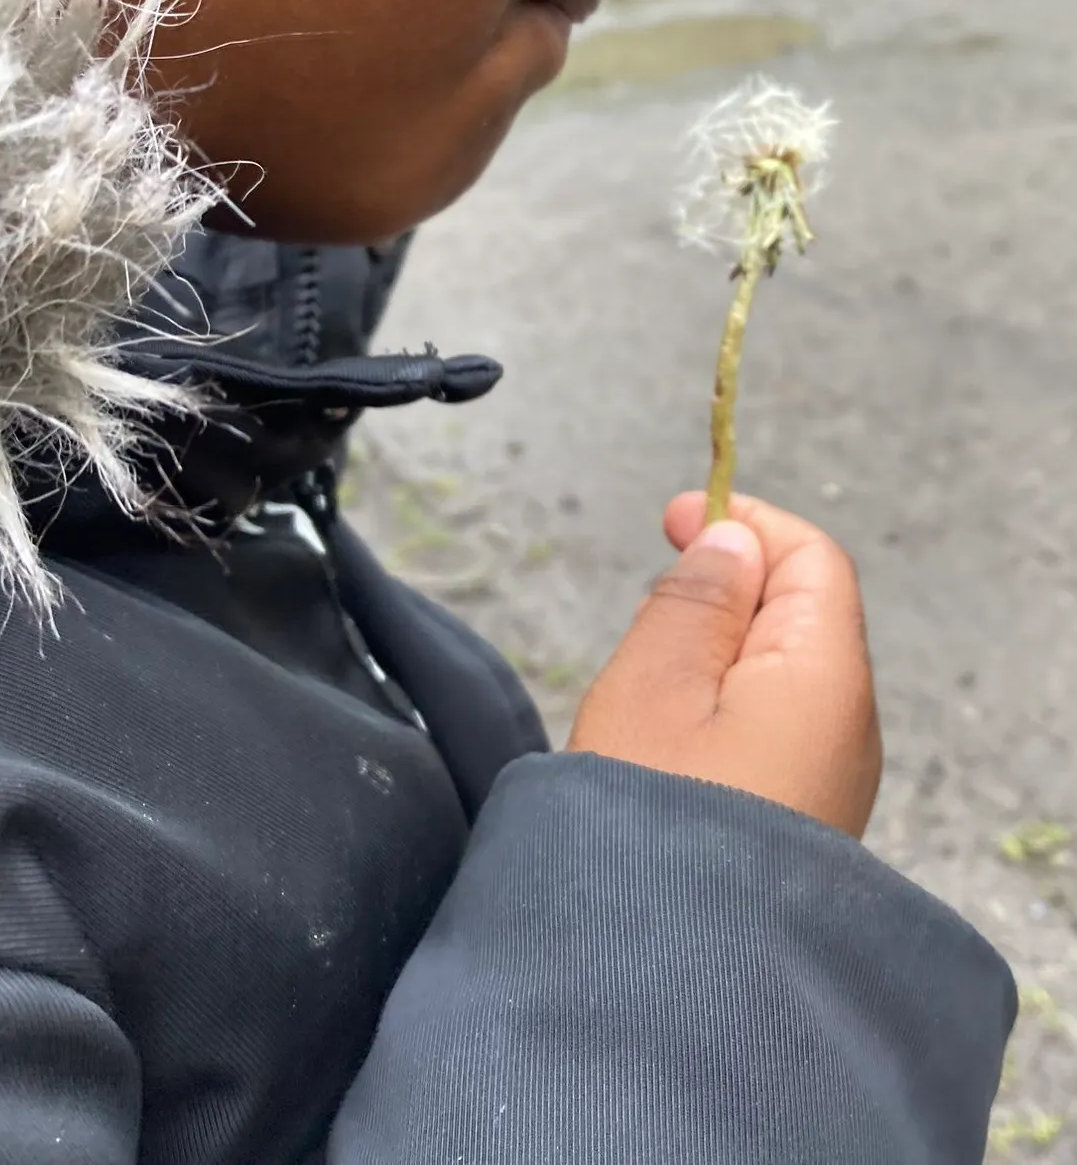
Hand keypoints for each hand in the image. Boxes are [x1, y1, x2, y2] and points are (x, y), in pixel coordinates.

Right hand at [568, 493, 880, 837]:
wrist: (667, 973)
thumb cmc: (652, 819)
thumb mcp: (655, 680)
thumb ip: (696, 598)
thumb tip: (736, 542)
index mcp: (822, 674)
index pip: (811, 561)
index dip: (746, 524)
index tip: (676, 516)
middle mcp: (845, 724)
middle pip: (798, 614)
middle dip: (724, 590)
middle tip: (648, 613)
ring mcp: (827, 777)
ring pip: (776, 674)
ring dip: (713, 652)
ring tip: (644, 686)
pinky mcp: (797, 817)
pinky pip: (768, 729)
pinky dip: (717, 707)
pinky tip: (664, 741)